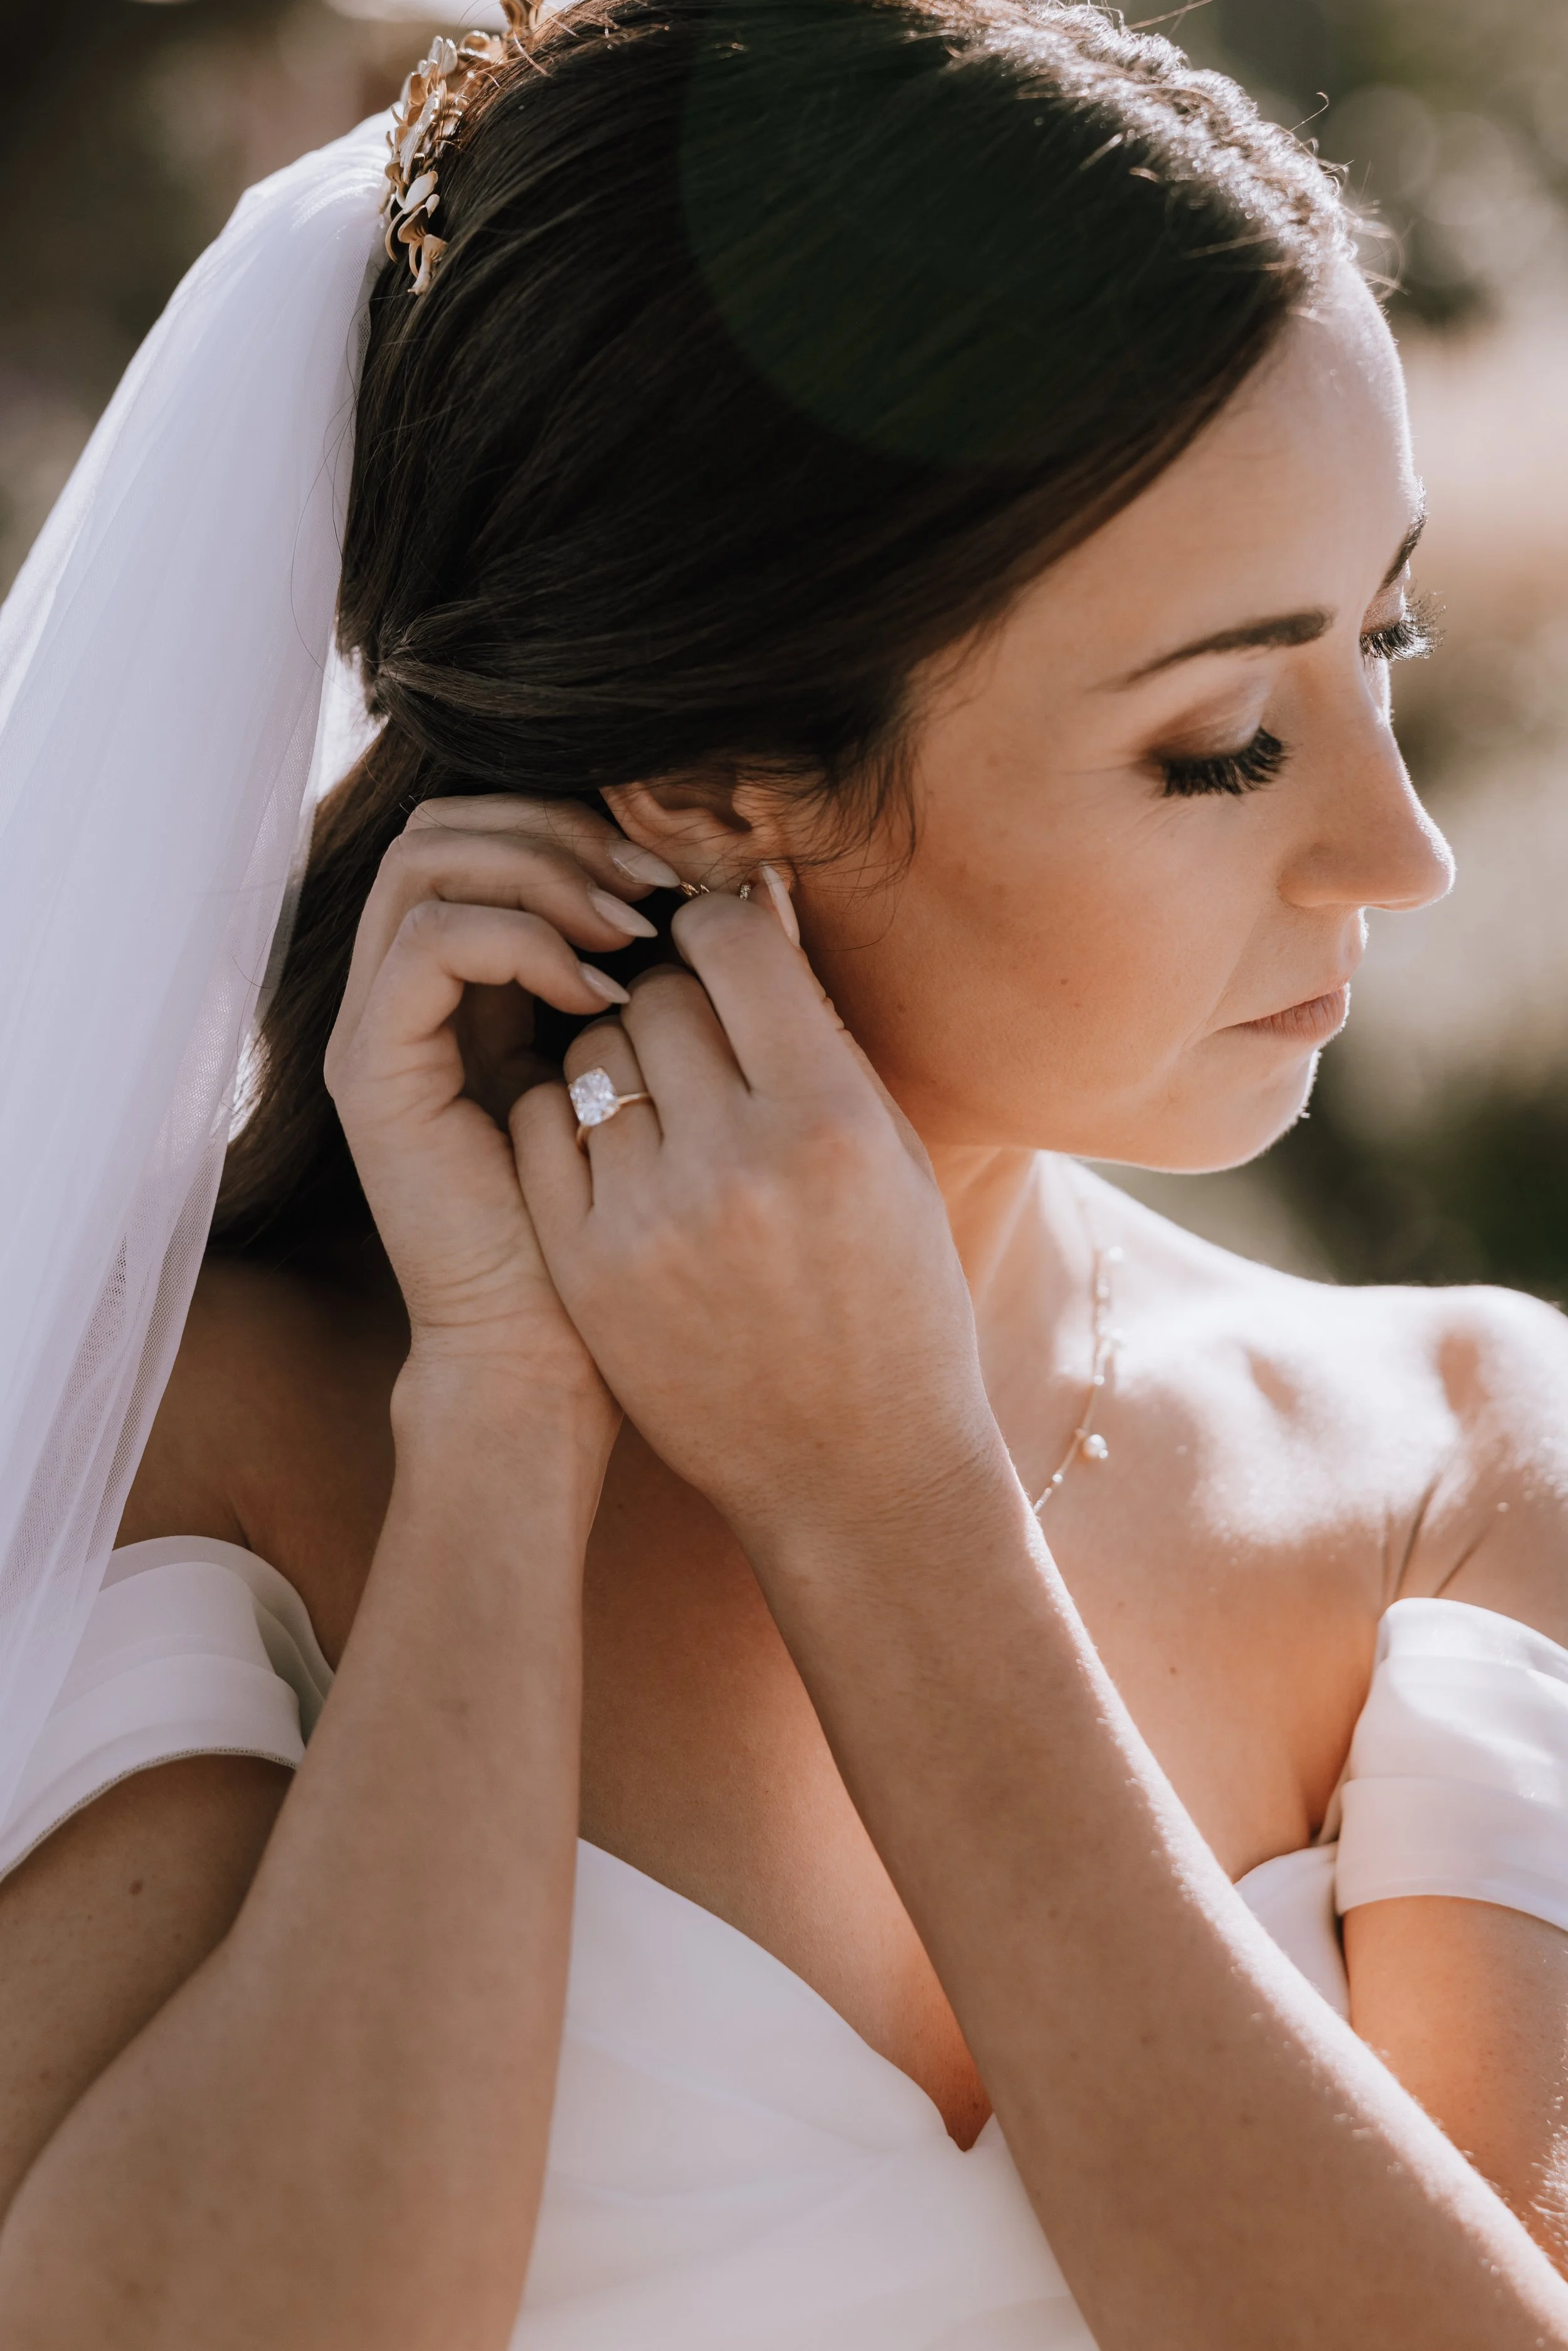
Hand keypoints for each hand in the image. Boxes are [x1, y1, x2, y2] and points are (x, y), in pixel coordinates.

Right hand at [323, 795, 672, 1408]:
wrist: (551, 1360)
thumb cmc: (625, 1232)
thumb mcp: (653, 1074)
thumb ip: (661, 980)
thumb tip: (742, 881)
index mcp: (466, 988)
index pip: (488, 833)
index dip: (580, 825)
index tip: (677, 878)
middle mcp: (402, 996)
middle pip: (444, 825)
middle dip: (557, 831)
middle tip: (653, 890)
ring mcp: (376, 1029)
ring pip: (425, 861)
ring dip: (541, 873)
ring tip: (631, 934)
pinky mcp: (372, 1073)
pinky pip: (429, 944)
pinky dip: (520, 941)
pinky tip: (598, 995)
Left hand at [511, 893, 1005, 1552]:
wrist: (852, 1468)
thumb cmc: (894, 1298)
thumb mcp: (890, 1154)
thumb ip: (817, 1032)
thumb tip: (752, 901)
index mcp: (832, 1122)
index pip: (732, 942)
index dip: (723, 926)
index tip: (725, 943)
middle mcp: (735, 1163)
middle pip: (658, 993)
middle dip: (676, 994)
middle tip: (704, 1034)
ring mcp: (648, 1218)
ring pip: (593, 1054)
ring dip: (625, 1057)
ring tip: (672, 1104)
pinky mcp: (586, 1264)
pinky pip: (544, 1125)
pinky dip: (574, 1118)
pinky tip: (622, 1149)